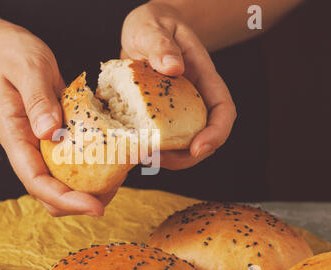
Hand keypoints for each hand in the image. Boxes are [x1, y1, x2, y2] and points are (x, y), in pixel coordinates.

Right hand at [0, 24, 117, 215]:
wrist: (5, 50)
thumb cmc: (13, 56)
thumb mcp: (28, 69)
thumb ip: (37, 99)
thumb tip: (49, 133)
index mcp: (14, 136)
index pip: (36, 182)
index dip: (65, 199)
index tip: (96, 207)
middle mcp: (26, 148)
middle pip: (49, 193)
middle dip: (79, 201)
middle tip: (113, 191)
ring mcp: (39, 145)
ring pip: (62, 182)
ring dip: (89, 187)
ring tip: (118, 176)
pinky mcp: (54, 138)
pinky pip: (72, 162)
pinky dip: (92, 165)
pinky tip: (113, 156)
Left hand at [121, 2, 236, 169]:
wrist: (146, 29)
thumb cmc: (154, 24)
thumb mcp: (153, 27)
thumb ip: (161, 44)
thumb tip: (173, 68)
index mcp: (203, 77)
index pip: (223, 110)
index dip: (216, 134)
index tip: (198, 149)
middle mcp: (194, 98)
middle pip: (204, 136)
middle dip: (186, 157)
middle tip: (157, 160)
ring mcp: (177, 109)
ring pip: (182, 143)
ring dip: (166, 157)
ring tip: (141, 157)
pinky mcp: (158, 115)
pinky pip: (159, 137)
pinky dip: (148, 147)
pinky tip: (131, 148)